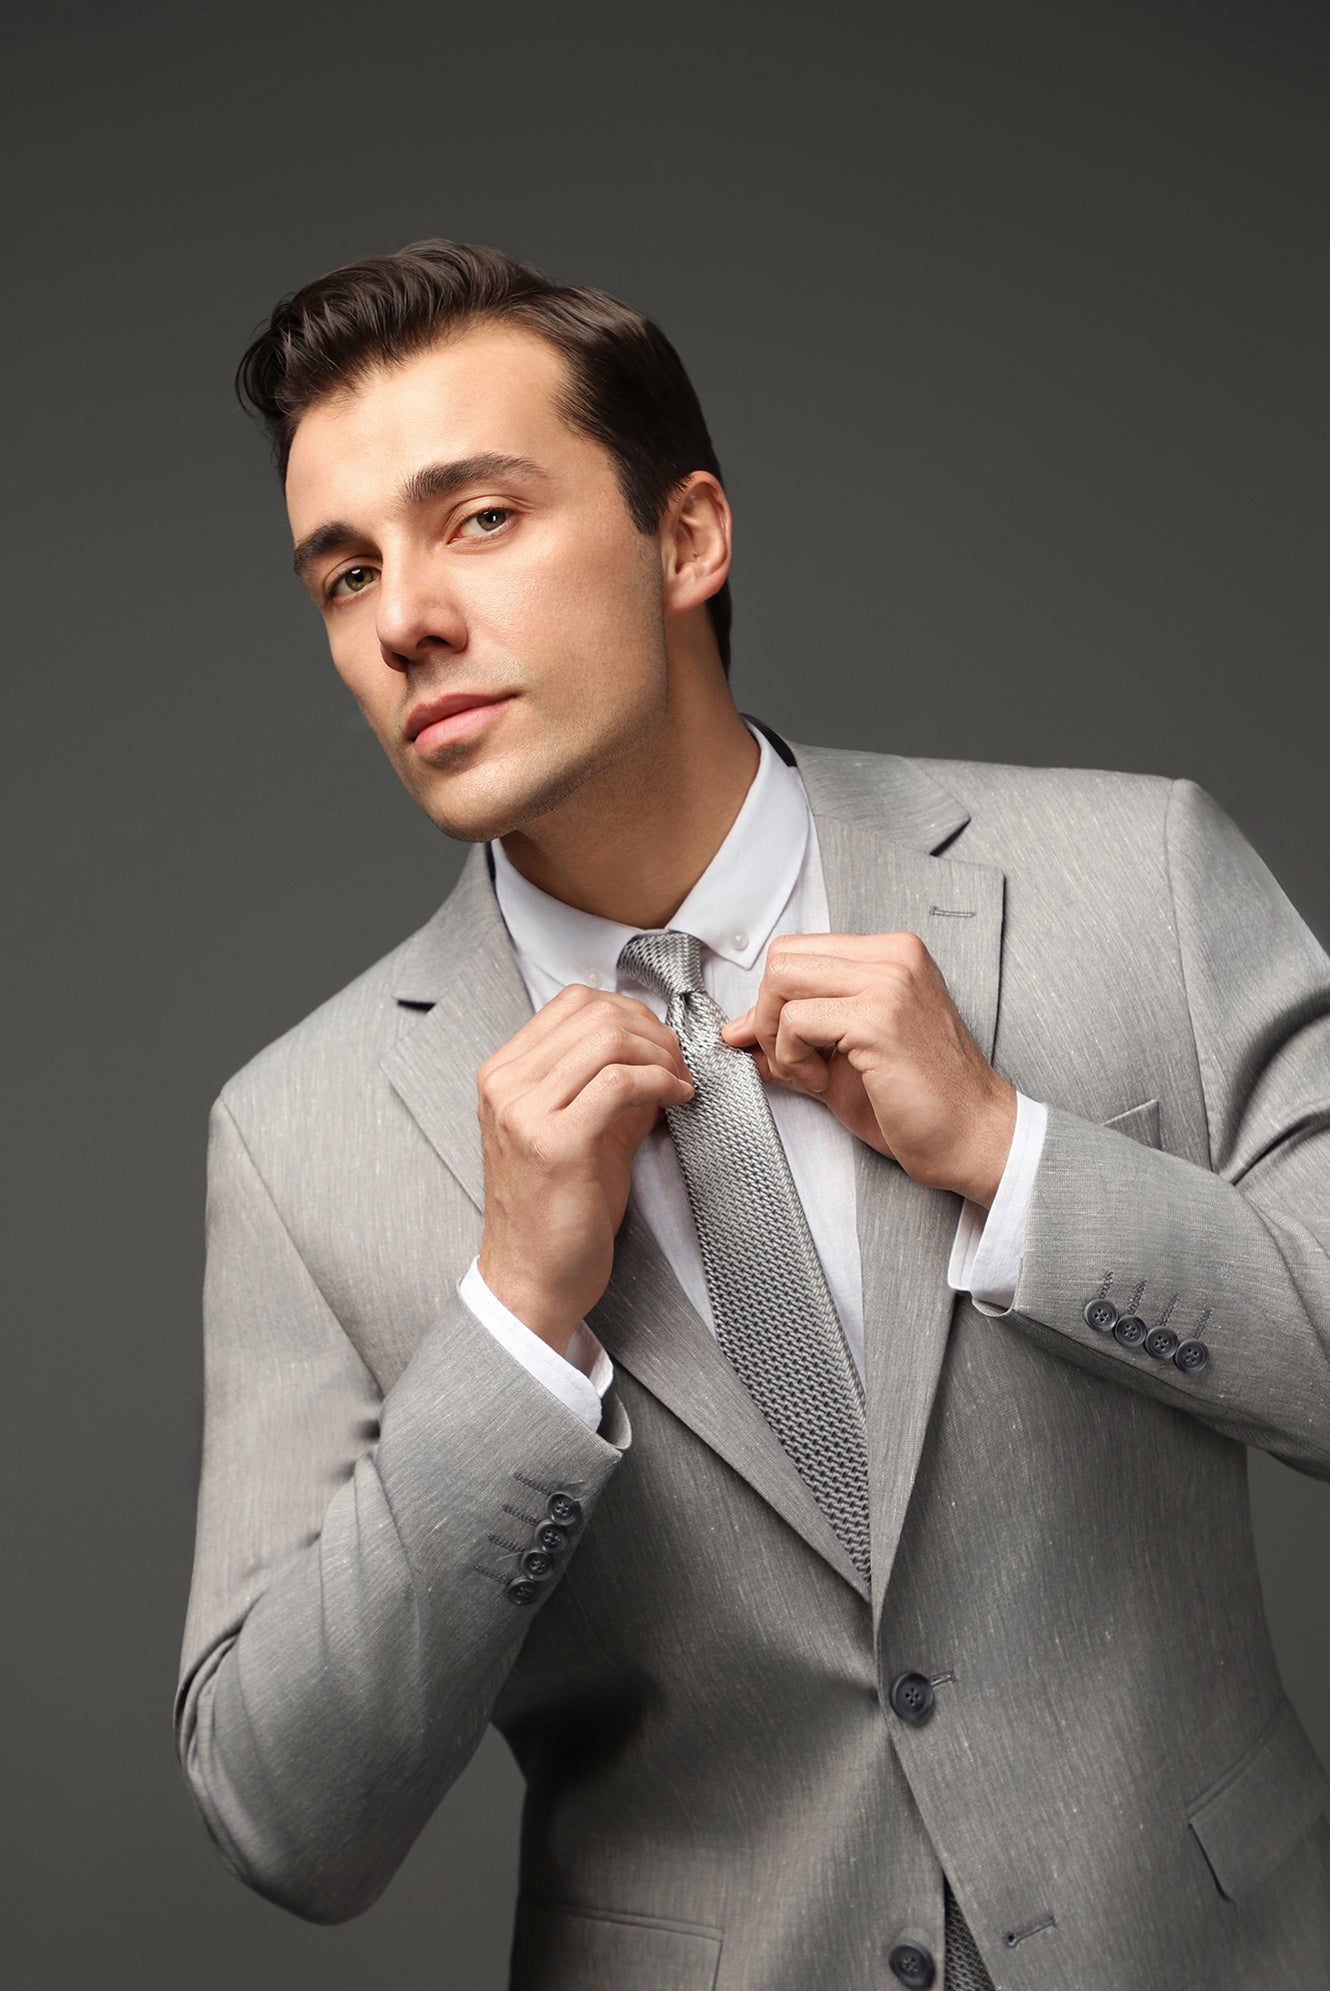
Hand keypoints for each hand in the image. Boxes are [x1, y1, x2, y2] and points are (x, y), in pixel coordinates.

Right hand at [476, 985, 693, 1353]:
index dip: (630, 1012)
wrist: (531, 1278)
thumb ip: (603, 1083)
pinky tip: (674, 1099)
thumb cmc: (553, 1210)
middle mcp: (505, 1085)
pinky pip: (620, 1082)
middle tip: (678, 1062)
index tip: (659, 1042)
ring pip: (609, 1040)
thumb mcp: (572, 1129)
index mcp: (503, 1074)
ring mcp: (524, 1112)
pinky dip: (660, 1082)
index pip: (572, 1002)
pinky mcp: (556, 1143)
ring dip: (661, 1054)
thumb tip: (655, 1048)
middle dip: (652, 1031)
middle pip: (595, 1013)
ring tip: (678, 1082)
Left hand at [721, 931, 1015, 1206]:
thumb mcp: (844, 1059)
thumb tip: (734, 1032)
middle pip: (782, 957)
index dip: (772, 999)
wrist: (975, 1137)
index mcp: (891, 954)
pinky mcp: (878, 1019)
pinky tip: (821, 1082)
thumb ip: (793, 1037)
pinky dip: (791, 1058)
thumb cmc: (919, 1102)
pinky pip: (795, 1021)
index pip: (798, 950)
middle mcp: (893, 955)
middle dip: (766, 1014)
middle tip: (791, 1061)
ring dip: (775, 1036)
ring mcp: (888, 982)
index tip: (775, 1043)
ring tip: (810, 1073)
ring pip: (781, 981)